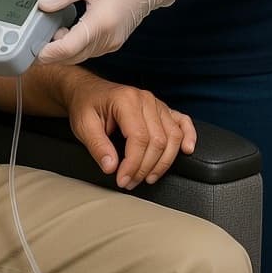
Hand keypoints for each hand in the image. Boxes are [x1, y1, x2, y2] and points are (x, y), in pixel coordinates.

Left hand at [35, 0, 175, 64]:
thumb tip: (42, 5)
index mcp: (100, 24)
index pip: (69, 48)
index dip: (48, 52)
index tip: (31, 50)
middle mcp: (106, 40)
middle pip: (72, 56)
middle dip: (50, 52)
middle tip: (32, 39)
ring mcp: (110, 43)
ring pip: (79, 55)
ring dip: (61, 49)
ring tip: (47, 30)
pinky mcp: (111, 42)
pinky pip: (87, 50)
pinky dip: (73, 45)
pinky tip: (64, 31)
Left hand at [62, 72, 195, 187]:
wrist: (87, 90)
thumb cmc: (86, 106)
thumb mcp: (83, 125)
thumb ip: (97, 146)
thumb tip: (112, 167)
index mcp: (126, 100)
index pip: (139, 138)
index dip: (133, 164)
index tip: (123, 180)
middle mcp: (145, 99)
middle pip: (158, 141)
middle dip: (145, 168)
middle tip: (129, 182)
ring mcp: (156, 103)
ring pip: (172, 136)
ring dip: (164, 162)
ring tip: (149, 177)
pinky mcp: (161, 108)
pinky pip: (182, 121)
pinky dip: (188, 135)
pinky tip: (187, 150)